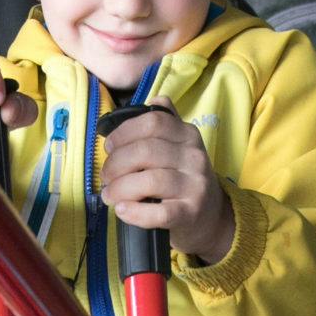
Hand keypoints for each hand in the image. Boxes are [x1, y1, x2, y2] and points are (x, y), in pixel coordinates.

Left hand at [102, 106, 233, 264]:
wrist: (210, 215)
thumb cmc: (183, 179)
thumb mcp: (180, 147)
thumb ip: (167, 123)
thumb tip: (154, 99)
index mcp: (188, 135)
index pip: (153, 123)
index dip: (124, 133)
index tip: (109, 147)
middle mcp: (194, 157)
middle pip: (146, 151)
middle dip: (116, 164)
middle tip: (105, 177)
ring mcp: (195, 186)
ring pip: (150, 181)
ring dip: (120, 188)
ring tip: (109, 195)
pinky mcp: (190, 213)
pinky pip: (159, 213)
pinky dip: (134, 212)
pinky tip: (122, 210)